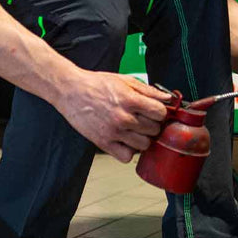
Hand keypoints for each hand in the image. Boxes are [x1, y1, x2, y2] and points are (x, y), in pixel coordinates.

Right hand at [57, 71, 171, 162]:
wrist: (71, 91)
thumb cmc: (96, 84)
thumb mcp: (125, 80)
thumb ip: (148, 90)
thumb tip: (167, 98)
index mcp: (129, 100)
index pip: (160, 113)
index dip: (159, 111)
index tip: (154, 111)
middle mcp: (123, 117)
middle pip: (154, 130)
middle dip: (152, 124)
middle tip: (144, 119)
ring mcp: (113, 132)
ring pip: (144, 145)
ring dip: (143, 138)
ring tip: (135, 130)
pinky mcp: (103, 143)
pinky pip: (126, 156)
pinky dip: (129, 151)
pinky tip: (125, 141)